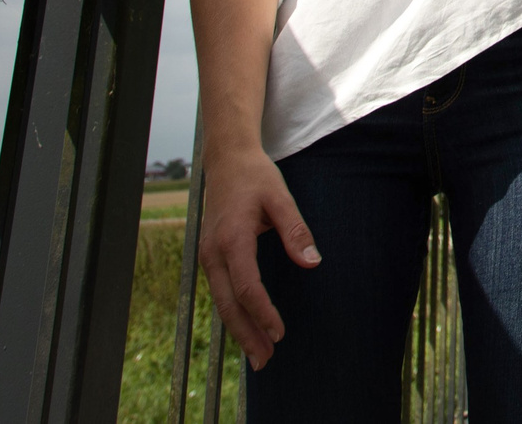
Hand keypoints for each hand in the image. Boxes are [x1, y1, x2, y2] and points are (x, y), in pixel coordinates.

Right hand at [197, 145, 318, 368]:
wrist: (226, 160)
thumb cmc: (255, 177)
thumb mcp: (280, 197)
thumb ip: (296, 229)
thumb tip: (312, 262)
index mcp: (232, 238)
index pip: (246, 286)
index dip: (262, 313)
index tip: (280, 332)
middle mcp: (213, 252)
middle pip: (228, 304)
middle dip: (246, 334)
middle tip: (265, 360)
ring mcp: (208, 255)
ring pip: (221, 301)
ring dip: (239, 329)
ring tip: (258, 355)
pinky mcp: (210, 256)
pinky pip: (220, 291)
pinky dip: (233, 313)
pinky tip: (246, 328)